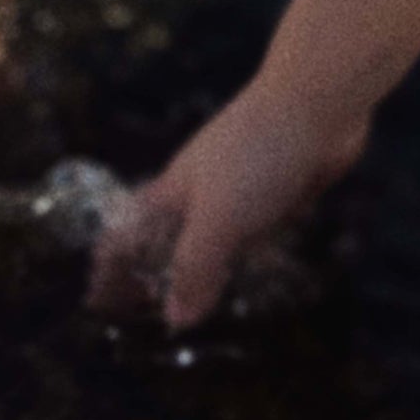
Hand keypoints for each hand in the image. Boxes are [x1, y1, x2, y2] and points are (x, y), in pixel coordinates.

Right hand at [85, 79, 367, 329]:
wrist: (320, 99)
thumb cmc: (258, 154)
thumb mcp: (217, 218)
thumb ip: (194, 268)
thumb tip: (176, 320)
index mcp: (175, 190)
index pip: (129, 231)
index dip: (112, 266)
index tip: (99, 302)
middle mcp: (204, 189)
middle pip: (170, 237)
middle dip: (156, 270)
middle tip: (148, 310)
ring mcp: (243, 187)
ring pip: (216, 234)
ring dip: (207, 263)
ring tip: (196, 299)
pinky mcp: (280, 187)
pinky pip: (257, 226)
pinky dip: (250, 247)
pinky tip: (255, 264)